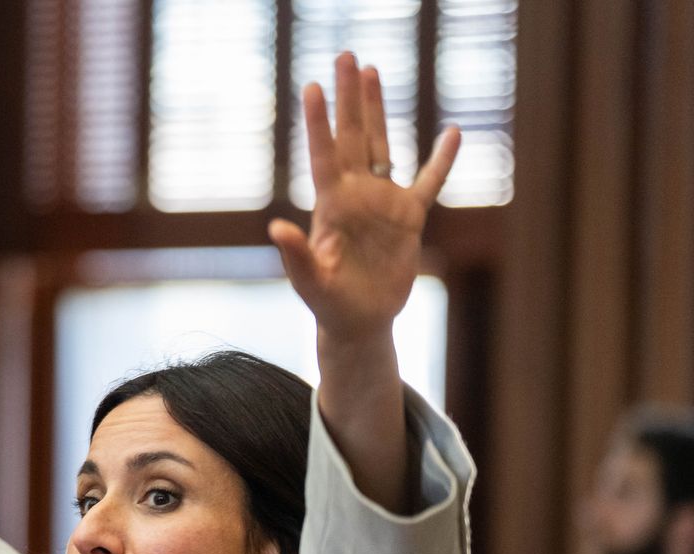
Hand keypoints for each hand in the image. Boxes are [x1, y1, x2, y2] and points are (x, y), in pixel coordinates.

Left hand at [269, 53, 460, 346]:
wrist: (359, 323)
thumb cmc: (329, 305)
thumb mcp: (310, 282)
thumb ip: (296, 255)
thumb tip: (276, 228)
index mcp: (332, 207)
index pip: (324, 155)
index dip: (320, 122)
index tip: (314, 86)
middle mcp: (356, 195)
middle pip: (353, 135)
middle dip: (350, 97)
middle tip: (346, 56)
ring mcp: (383, 202)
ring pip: (382, 144)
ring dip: (377, 109)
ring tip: (372, 71)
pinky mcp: (409, 218)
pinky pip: (429, 181)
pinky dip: (442, 159)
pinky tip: (452, 132)